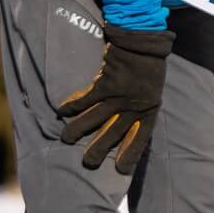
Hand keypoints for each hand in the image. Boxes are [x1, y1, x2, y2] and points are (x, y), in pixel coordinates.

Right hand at [58, 25, 173, 172]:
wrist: (144, 41)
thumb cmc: (148, 66)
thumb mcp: (151, 89)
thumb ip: (140, 106)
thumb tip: (127, 121)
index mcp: (149, 109)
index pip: (141, 137)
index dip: (131, 153)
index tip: (122, 170)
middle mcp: (135, 105)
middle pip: (114, 132)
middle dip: (100, 149)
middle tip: (88, 162)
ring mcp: (120, 95)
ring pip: (96, 118)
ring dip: (79, 130)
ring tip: (66, 139)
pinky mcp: (106, 82)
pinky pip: (86, 98)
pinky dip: (73, 105)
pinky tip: (61, 111)